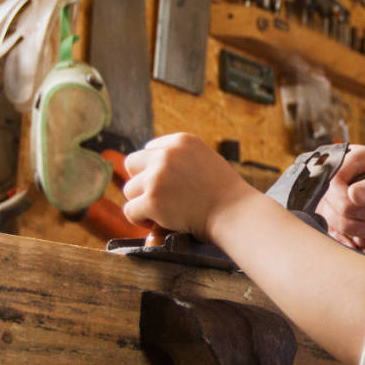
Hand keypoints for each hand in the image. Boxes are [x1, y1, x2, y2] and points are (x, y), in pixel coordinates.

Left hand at [122, 132, 254, 238]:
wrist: (235, 213)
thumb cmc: (225, 194)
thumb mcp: (205, 160)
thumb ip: (180, 159)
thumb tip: (151, 168)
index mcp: (181, 141)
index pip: (150, 149)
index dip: (155, 169)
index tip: (167, 184)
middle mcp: (166, 155)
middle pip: (132, 164)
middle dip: (141, 182)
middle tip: (158, 198)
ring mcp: (157, 177)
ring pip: (129, 190)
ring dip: (142, 202)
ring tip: (162, 212)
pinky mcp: (151, 201)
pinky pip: (130, 211)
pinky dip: (140, 220)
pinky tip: (157, 223)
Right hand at [315, 146, 364, 260]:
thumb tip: (352, 195)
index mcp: (356, 158)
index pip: (333, 180)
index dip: (343, 201)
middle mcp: (346, 174)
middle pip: (327, 200)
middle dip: (346, 219)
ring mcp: (344, 193)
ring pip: (328, 215)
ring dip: (344, 232)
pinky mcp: (348, 210)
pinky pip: (336, 226)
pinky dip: (346, 239)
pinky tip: (362, 248)